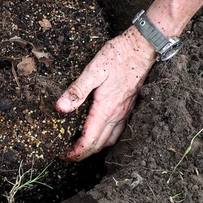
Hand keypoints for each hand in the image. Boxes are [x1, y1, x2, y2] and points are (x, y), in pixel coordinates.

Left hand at [57, 27, 157, 160]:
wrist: (142, 48)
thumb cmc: (117, 56)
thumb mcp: (93, 70)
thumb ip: (77, 90)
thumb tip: (60, 108)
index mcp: (105, 109)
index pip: (88, 140)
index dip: (74, 152)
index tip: (62, 155)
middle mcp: (116, 115)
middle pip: (98, 145)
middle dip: (82, 154)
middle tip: (67, 154)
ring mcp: (125, 111)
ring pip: (110, 140)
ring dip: (94, 148)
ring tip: (81, 147)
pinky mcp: (129, 106)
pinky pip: (118, 131)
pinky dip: (107, 139)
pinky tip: (101, 132)